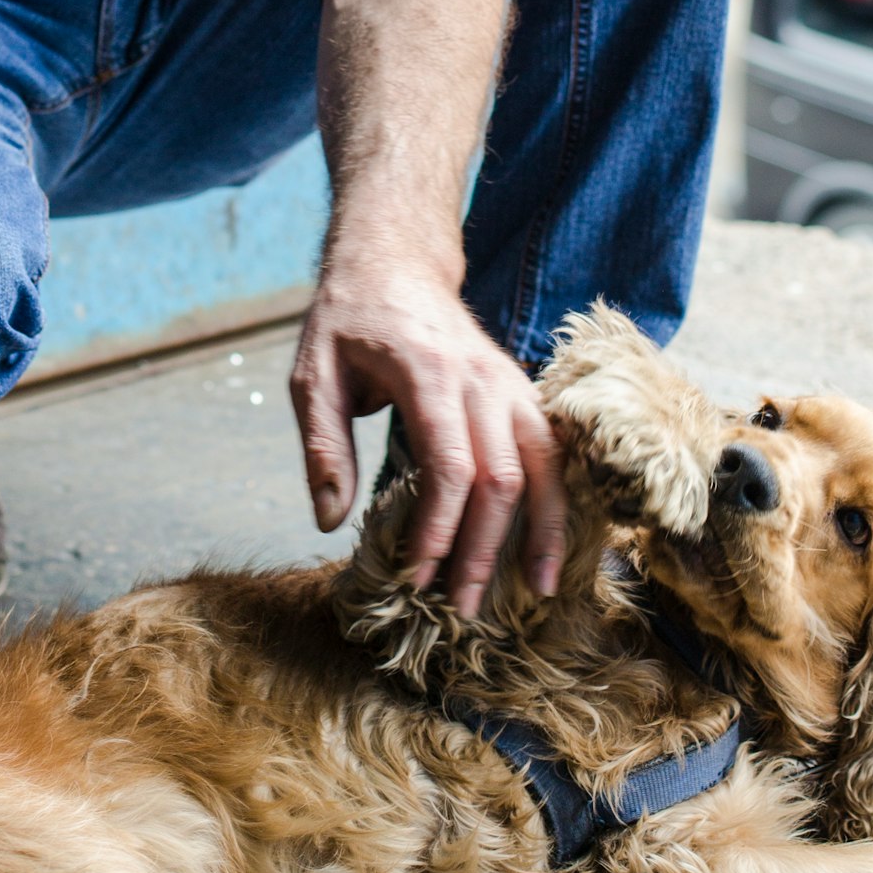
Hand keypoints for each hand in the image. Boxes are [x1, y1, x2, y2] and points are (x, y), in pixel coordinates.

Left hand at [290, 257, 565, 617]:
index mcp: (426, 372)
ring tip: (540, 592)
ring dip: (544, 532)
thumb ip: (323, 447)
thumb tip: (329, 522)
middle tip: (465, 609)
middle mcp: (481, 378)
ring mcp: (511, 382)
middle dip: (486, 550)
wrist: (395, 262)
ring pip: (546, 466)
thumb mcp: (312, 375)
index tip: (417, 578)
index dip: (439, 530)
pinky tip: (556, 544)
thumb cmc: (348, 321)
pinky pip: (555, 452)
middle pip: (503, 478)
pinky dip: (560, 500)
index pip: (450, 467)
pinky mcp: (524, 391)